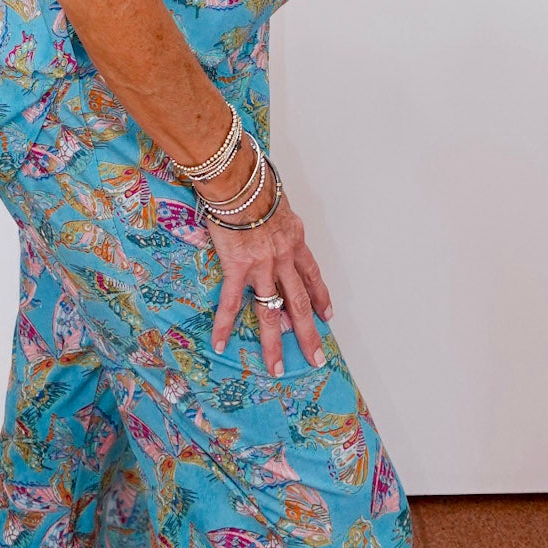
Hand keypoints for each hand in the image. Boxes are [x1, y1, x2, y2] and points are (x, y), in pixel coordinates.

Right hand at [204, 165, 333, 375]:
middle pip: (300, 303)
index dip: (321, 297)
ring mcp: (262, 266)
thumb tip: (273, 225)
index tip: (327, 315)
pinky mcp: (237, 268)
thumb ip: (279, 221)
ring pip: (272, 311)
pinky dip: (225, 325)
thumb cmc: (255, 183)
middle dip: (309, 333)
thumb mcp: (278, 202)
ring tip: (277, 368)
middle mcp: (284, 258)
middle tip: (317, 358)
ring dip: (275, 343)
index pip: (313, 276)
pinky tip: (221, 343)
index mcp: (295, 241)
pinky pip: (232, 303)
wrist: (239, 179)